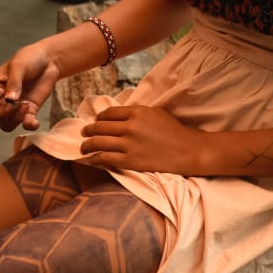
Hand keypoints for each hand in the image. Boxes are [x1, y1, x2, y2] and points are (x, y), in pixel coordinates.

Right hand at [0, 44, 59, 130]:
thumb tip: (10, 101)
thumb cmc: (29, 59)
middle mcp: (1, 100)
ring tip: (25, 105)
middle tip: (14, 103)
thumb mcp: (19, 66)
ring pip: (6, 125)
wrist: (48, 60)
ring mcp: (15, 107)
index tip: (1, 91)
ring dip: (14, 120)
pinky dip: (29, 126)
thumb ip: (14, 83)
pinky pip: (26, 125)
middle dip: (1, 115)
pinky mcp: (30, 111)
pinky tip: (34, 122)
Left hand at [80, 106, 204, 173]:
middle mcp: (130, 126)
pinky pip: (105, 158)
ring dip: (87, 145)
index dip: (99, 118)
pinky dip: (95, 159)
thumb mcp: (156, 113)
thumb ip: (137, 113)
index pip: (109, 113)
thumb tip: (119, 116)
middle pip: (99, 127)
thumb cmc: (175, 131)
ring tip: (83, 148)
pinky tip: (92, 159)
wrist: (188, 151)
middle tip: (84, 133)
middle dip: (88, 130)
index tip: (96, 122)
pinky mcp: (130, 161)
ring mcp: (129, 144)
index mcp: (137, 112)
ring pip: (98, 143)